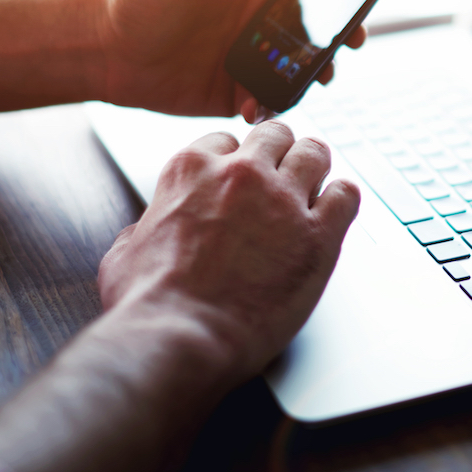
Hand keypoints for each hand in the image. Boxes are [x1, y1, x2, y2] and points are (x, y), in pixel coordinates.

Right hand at [96, 120, 359, 382]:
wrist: (181, 337)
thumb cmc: (150, 303)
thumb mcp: (125, 252)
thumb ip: (142, 230)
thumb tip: (143, 234)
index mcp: (192, 169)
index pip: (226, 140)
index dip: (236, 160)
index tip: (241, 177)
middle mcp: (242, 174)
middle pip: (276, 135)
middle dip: (280, 152)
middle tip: (282, 174)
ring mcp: (284, 200)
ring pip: (315, 153)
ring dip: (315, 167)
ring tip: (315, 185)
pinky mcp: (318, 235)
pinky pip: (347, 195)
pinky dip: (342, 200)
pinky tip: (334, 212)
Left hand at [97, 0, 366, 121]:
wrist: (102, 49)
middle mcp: (264, 15)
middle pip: (325, 19)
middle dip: (348, 28)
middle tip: (352, 39)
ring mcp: (256, 55)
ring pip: (309, 64)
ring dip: (321, 70)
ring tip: (317, 76)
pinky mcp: (241, 91)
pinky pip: (275, 100)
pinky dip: (277, 103)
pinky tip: (258, 101)